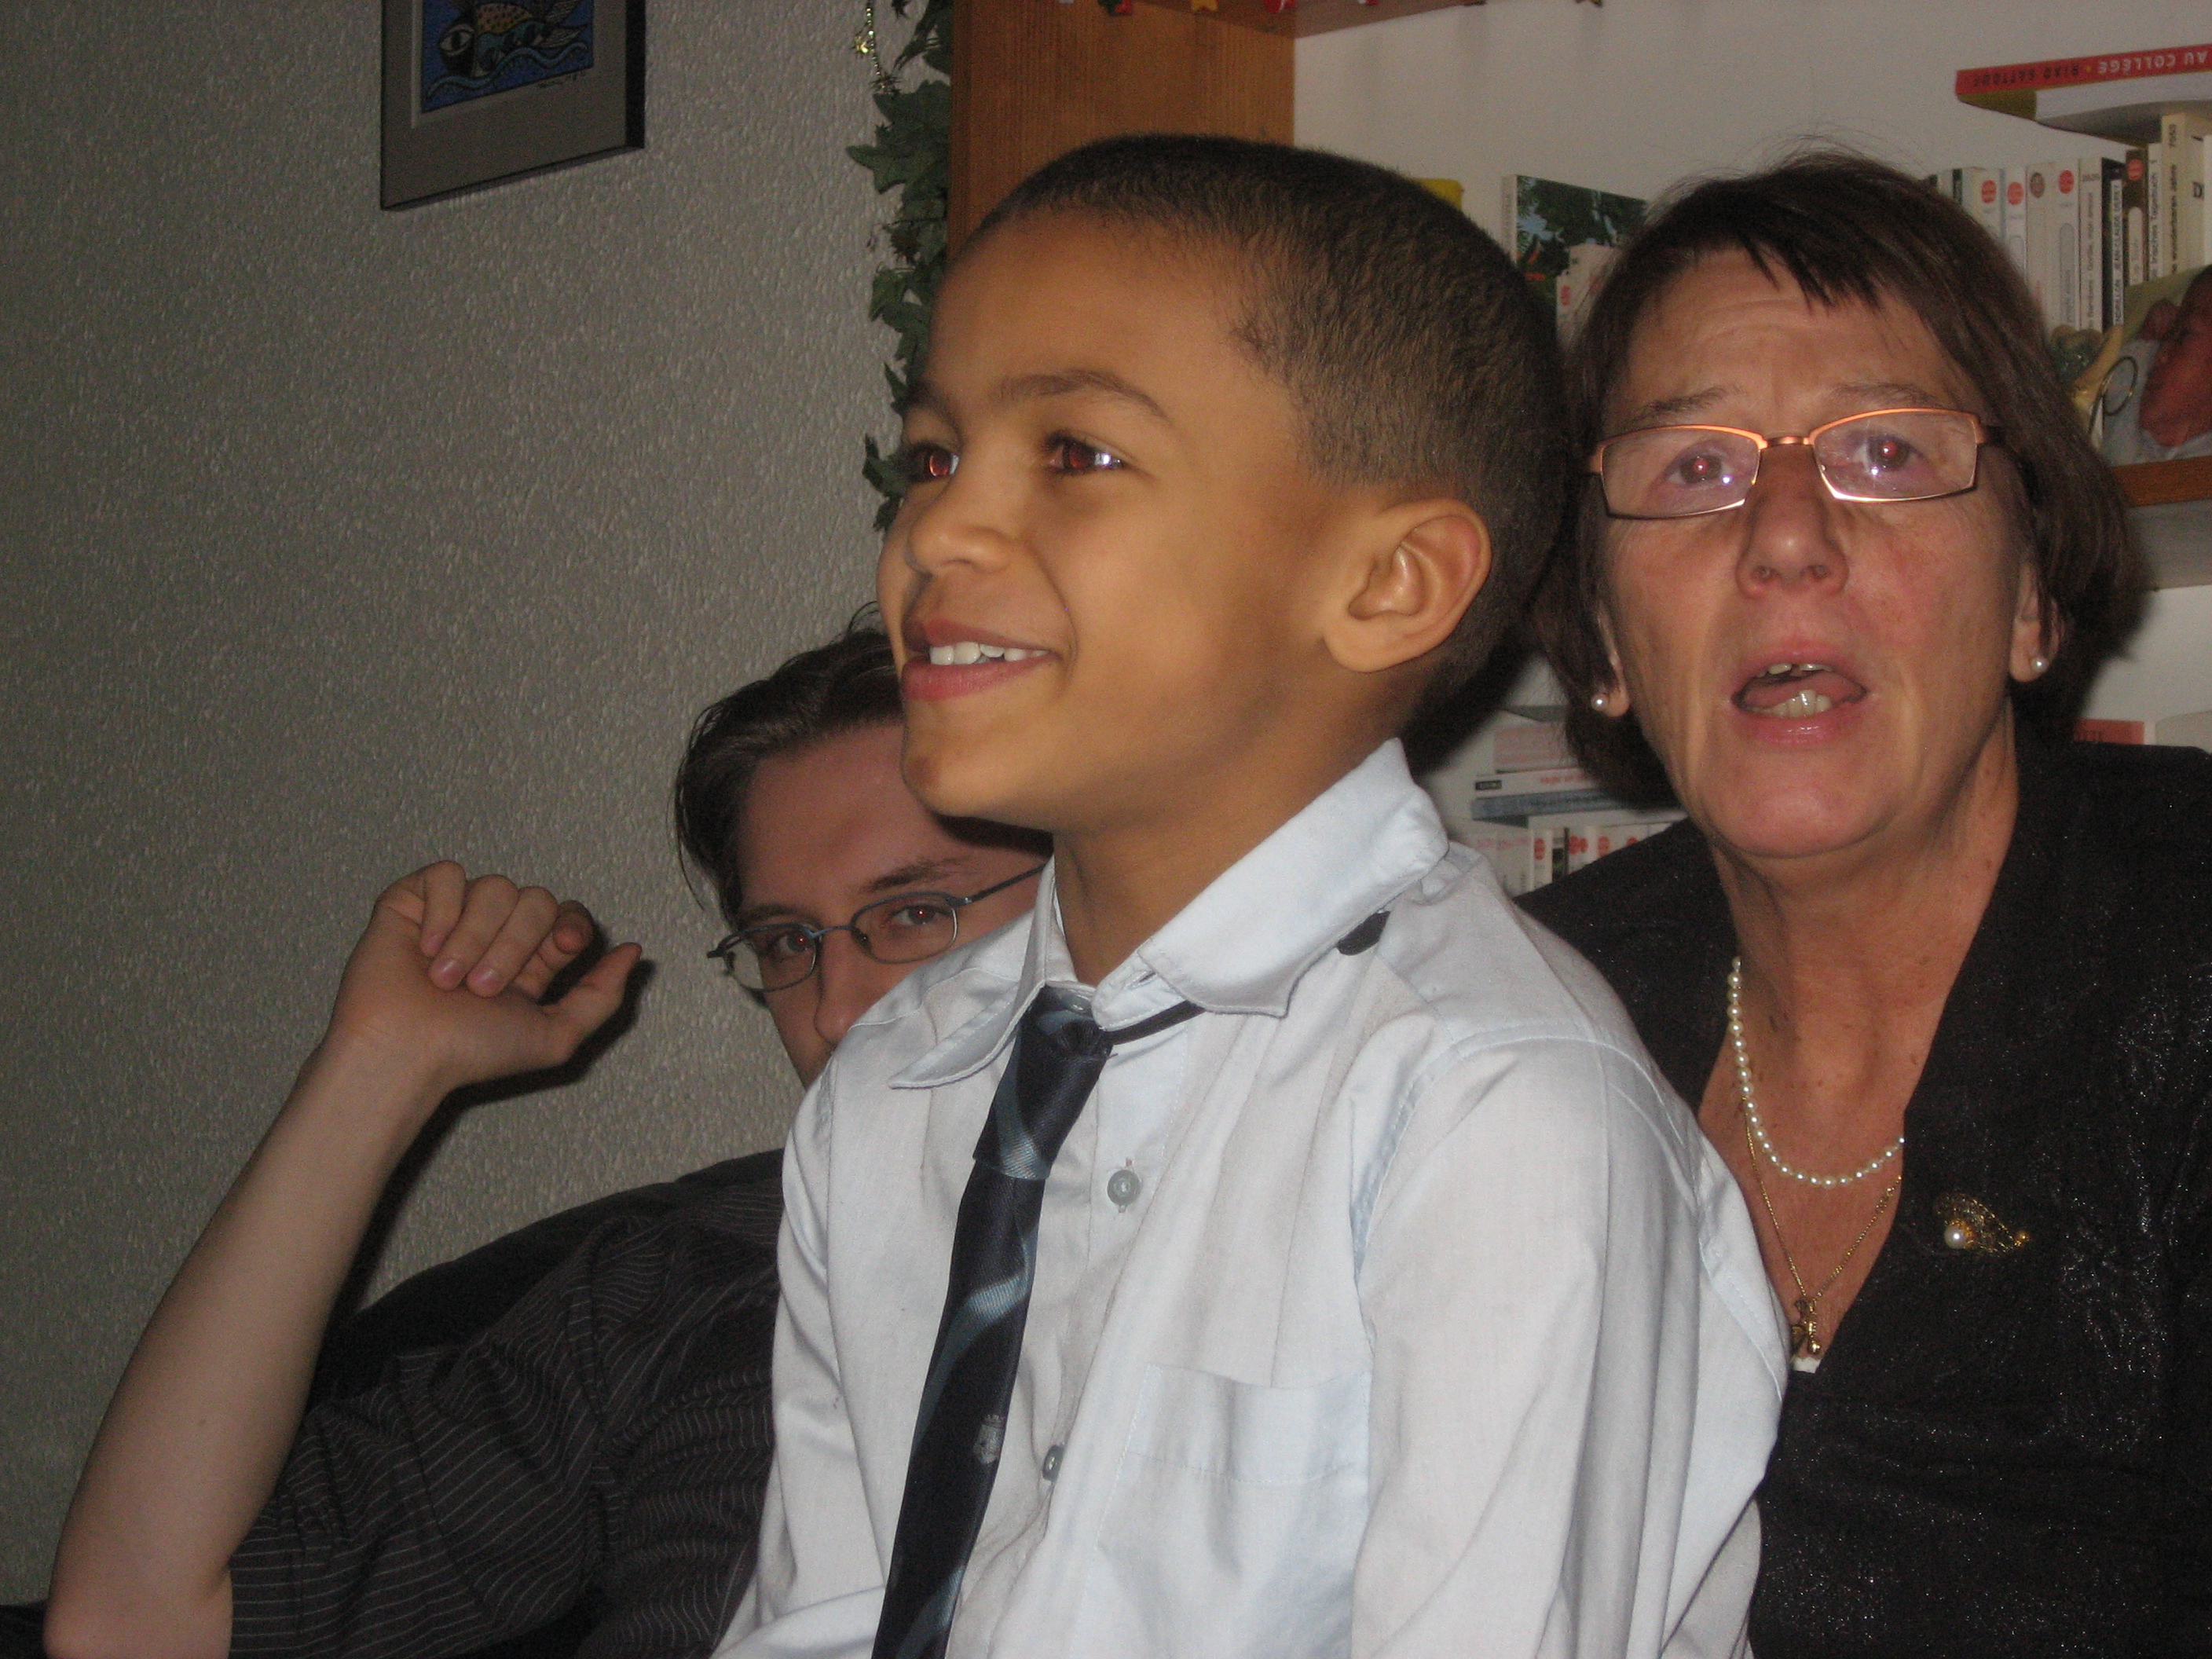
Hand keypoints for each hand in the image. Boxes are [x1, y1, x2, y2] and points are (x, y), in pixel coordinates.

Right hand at [320, 862, 641, 1102]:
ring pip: (495, 887)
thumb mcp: (556, 1035)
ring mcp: (455, 912)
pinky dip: (442, 912)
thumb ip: (602, 995)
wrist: (406, 1051)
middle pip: (537, 899)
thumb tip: (633, 950)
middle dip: (515, 945)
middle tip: (482, 988)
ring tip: (446, 980)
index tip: (566, 945)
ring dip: (475, 938)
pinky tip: (425, 949)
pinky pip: (449, 875)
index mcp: (531, 959)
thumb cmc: (471, 1052)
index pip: (568, 915)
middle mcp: (495, 931)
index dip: (572, 923)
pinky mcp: (414, 899)